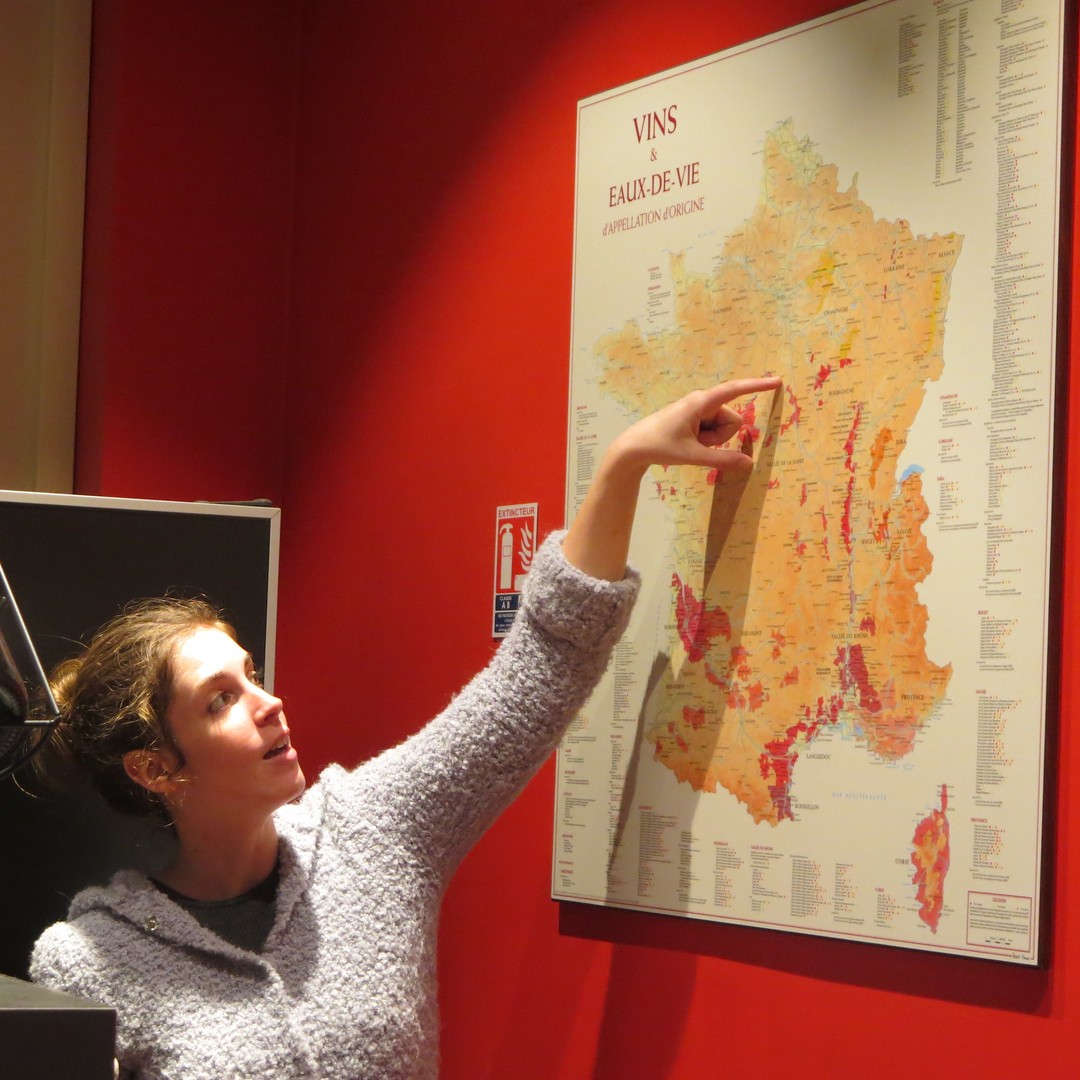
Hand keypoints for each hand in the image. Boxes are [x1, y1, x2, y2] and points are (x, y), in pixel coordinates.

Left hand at [563, 376, 782, 580]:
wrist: (634, 447)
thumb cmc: (660, 446)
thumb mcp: (693, 456)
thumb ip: (722, 460)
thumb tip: (749, 463)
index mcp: (701, 402)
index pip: (735, 390)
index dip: (757, 386)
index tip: (777, 381)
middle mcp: (702, 402)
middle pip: (732, 420)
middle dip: (722, 437)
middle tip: (698, 444)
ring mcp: (699, 410)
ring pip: (724, 427)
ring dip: (713, 440)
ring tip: (690, 444)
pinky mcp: (695, 418)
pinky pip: (714, 430)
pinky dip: (707, 440)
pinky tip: (688, 443)